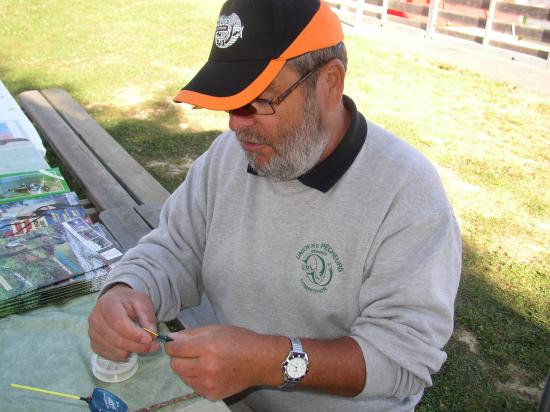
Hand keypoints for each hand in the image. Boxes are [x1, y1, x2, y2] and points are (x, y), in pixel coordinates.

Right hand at [88, 284, 159, 360]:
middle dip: (137, 345)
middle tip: (153, 346)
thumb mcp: (142, 301)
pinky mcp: (94, 344)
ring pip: (115, 350)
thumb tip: (152, 335)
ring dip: (132, 351)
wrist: (115, 301)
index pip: (119, 323)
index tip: (149, 339)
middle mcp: (95, 319)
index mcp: (106, 304)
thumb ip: (148, 317)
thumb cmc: (128, 301)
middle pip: (117, 339)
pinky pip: (110, 356)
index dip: (135, 334)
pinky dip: (124, 355)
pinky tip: (132, 347)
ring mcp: (92, 333)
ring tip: (143, 344)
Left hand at [165, 325, 286, 399]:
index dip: (173, 345)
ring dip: (187, 369)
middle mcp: (206, 367)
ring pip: (182, 377)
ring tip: (202, 362)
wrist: (260, 361)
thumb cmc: (240, 341)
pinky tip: (210, 372)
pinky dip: (197, 379)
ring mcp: (209, 383)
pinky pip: (194, 386)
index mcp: (207, 347)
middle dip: (179, 357)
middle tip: (191, 353)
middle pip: (175, 365)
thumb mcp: (216, 329)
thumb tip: (171, 338)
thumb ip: (191, 334)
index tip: (177, 344)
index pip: (175, 349)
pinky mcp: (212, 394)